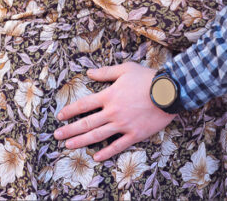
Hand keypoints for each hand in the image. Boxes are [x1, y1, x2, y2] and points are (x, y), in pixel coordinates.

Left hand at [53, 62, 174, 161]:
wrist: (169, 92)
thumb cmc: (147, 78)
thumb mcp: (125, 69)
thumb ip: (105, 72)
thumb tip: (88, 73)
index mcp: (109, 95)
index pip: (84, 105)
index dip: (70, 111)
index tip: (60, 116)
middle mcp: (113, 112)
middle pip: (87, 123)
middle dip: (70, 129)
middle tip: (57, 135)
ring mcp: (123, 125)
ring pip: (98, 135)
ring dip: (82, 141)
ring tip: (69, 145)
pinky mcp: (135, 134)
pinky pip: (118, 146)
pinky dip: (107, 152)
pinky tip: (97, 157)